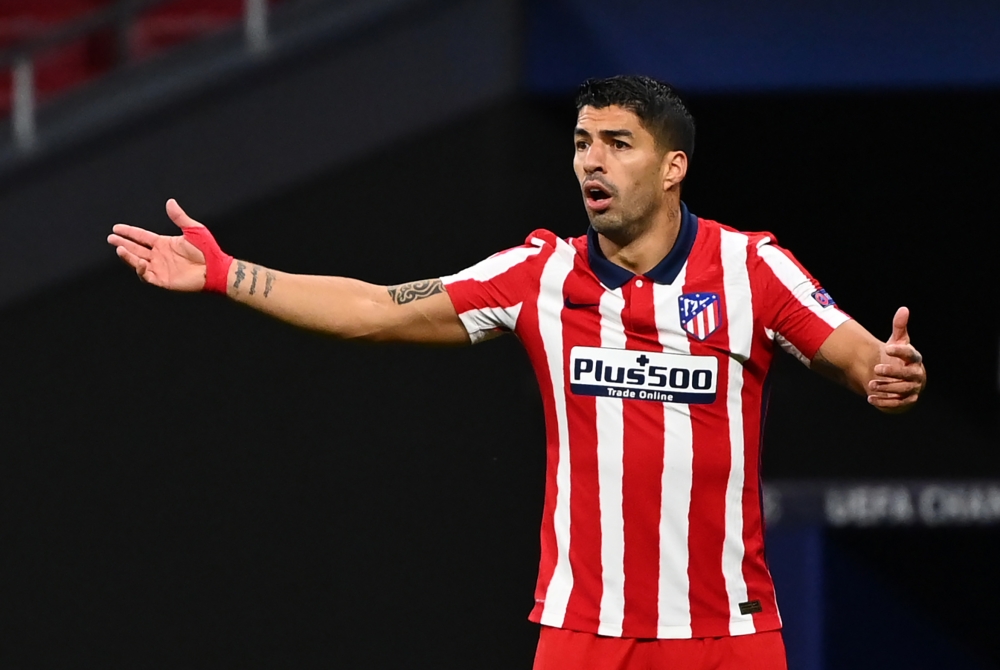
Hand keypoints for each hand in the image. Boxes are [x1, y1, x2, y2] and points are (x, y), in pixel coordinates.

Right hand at [107, 199, 229, 291]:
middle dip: (123, 243)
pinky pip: (146, 275)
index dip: (129, 232)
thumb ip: (179, 217)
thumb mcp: (193, 229)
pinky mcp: (163, 280)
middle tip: (110, 238)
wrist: (216, 268)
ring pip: (137, 261)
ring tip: (118, 248)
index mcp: (164, 244)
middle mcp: (159, 256)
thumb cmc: (207, 249)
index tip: (116, 228)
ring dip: (127, 255)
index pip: (142, 237)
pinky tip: (138, 261)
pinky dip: (140, 269)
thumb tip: (170, 202)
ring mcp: (160, 268)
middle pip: (136, 249)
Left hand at [867, 306, 925, 410]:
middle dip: (892, 372)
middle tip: (876, 369)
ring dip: (887, 388)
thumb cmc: (897, 357)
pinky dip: (885, 402)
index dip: (900, 351)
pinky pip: (898, 403)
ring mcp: (913, 388)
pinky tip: (870, 398)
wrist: (898, 377)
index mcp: (914, 359)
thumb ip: (899, 327)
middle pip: (908, 374)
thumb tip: (903, 309)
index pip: (911, 354)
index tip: (886, 347)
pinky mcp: (907, 400)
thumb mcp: (897, 342)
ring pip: (903, 389)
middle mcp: (916, 374)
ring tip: (870, 384)